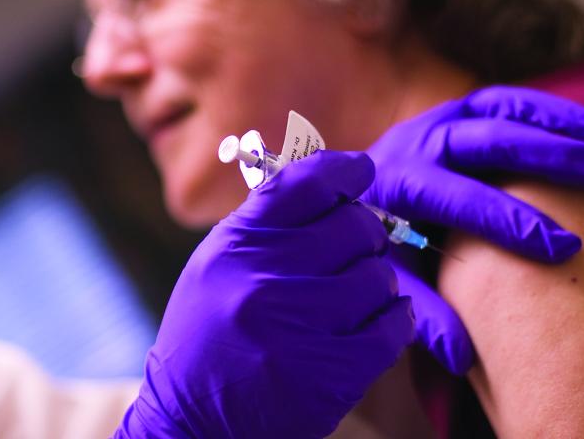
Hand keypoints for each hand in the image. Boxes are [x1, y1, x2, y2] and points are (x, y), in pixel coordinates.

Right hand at [117, 152, 412, 438]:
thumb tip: (328, 184)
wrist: (192, 421)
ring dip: (376, 284)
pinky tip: (372, 326)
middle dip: (364, 235)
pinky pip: (392, 327)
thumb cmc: (207, 337)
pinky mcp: (329, 374)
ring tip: (354, 298)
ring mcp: (297, 328)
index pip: (302, 184)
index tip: (361, 172)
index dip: (343, 171)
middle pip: (353, 226)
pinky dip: (391, 323)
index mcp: (233, 247)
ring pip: (379, 277)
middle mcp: (262, 281)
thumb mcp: (215, 268)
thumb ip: (264, 227)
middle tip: (355, 250)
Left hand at [362, 86, 583, 373]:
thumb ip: (423, 310)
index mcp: (394, 185)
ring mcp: (434, 122)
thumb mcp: (390, 278)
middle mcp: (413, 145)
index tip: (563, 249)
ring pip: (497, 113)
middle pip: (482, 142)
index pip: (455, 198)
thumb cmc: (377, 244)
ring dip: (554, 125)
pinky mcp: (455, 110)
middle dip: (545, 158)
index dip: (509, 220)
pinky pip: (503, 101)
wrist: (351, 196)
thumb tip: (461, 356)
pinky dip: (546, 109)